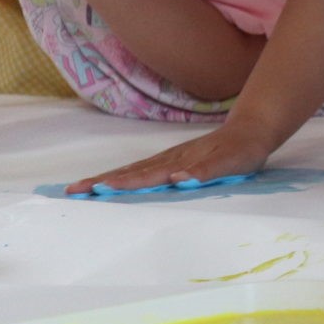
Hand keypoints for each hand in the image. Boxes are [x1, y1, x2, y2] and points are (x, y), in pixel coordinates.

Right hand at [69, 119, 275, 194]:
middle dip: (100, 183)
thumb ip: (205, 171)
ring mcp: (168, 158)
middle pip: (129, 172)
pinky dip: (121, 176)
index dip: (121, 184)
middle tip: (72, 192)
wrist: (251, 130)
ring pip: (131, 170)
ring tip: (80, 188)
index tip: (96, 191)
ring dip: (105, 179)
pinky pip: (140, 169)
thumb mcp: (231, 163)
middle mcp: (169, 160)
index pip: (145, 176)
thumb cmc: (243, 151)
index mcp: (179, 163)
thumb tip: (177, 178)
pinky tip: (110, 182)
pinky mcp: (172, 159)